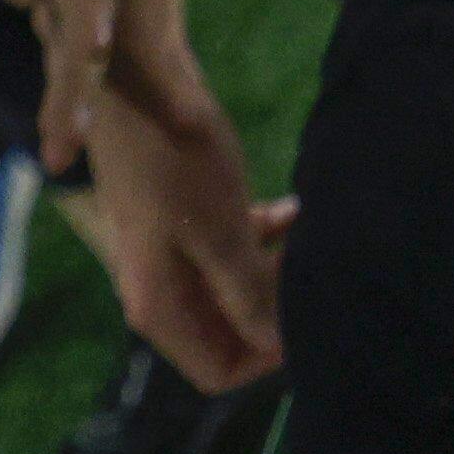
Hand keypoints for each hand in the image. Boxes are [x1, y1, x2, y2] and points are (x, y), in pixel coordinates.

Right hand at [85, 39, 294, 388]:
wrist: (136, 82)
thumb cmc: (176, 158)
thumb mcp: (221, 231)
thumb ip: (247, 294)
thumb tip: (277, 345)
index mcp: (156, 306)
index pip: (217, 371)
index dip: (267, 356)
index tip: (309, 317)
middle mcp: (155, 290)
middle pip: (226, 331)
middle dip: (273, 309)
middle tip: (317, 272)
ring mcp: (165, 255)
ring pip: (231, 289)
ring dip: (272, 270)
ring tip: (312, 238)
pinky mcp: (177, 221)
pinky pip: (225, 251)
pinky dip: (259, 238)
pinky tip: (292, 209)